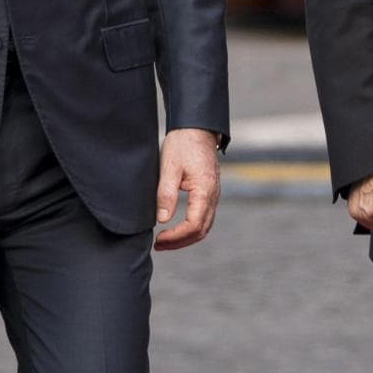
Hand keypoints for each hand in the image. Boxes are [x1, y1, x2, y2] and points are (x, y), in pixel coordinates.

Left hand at [154, 128, 221, 250]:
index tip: (158, 239)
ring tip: (165, 241)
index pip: (193, 225)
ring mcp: (214, 194)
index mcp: (204, 191)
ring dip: (186, 237)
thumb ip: (166, 194)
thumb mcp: (169, 167)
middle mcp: (213, 196)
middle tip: (159, 246)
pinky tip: (176, 228)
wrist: (198, 126)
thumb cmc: (183, 143)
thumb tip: (163, 220)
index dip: (176, 237)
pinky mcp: (210, 192)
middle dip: (180, 242)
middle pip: (201, 231)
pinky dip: (191, 228)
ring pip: (204, 226)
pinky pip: (204, 217)